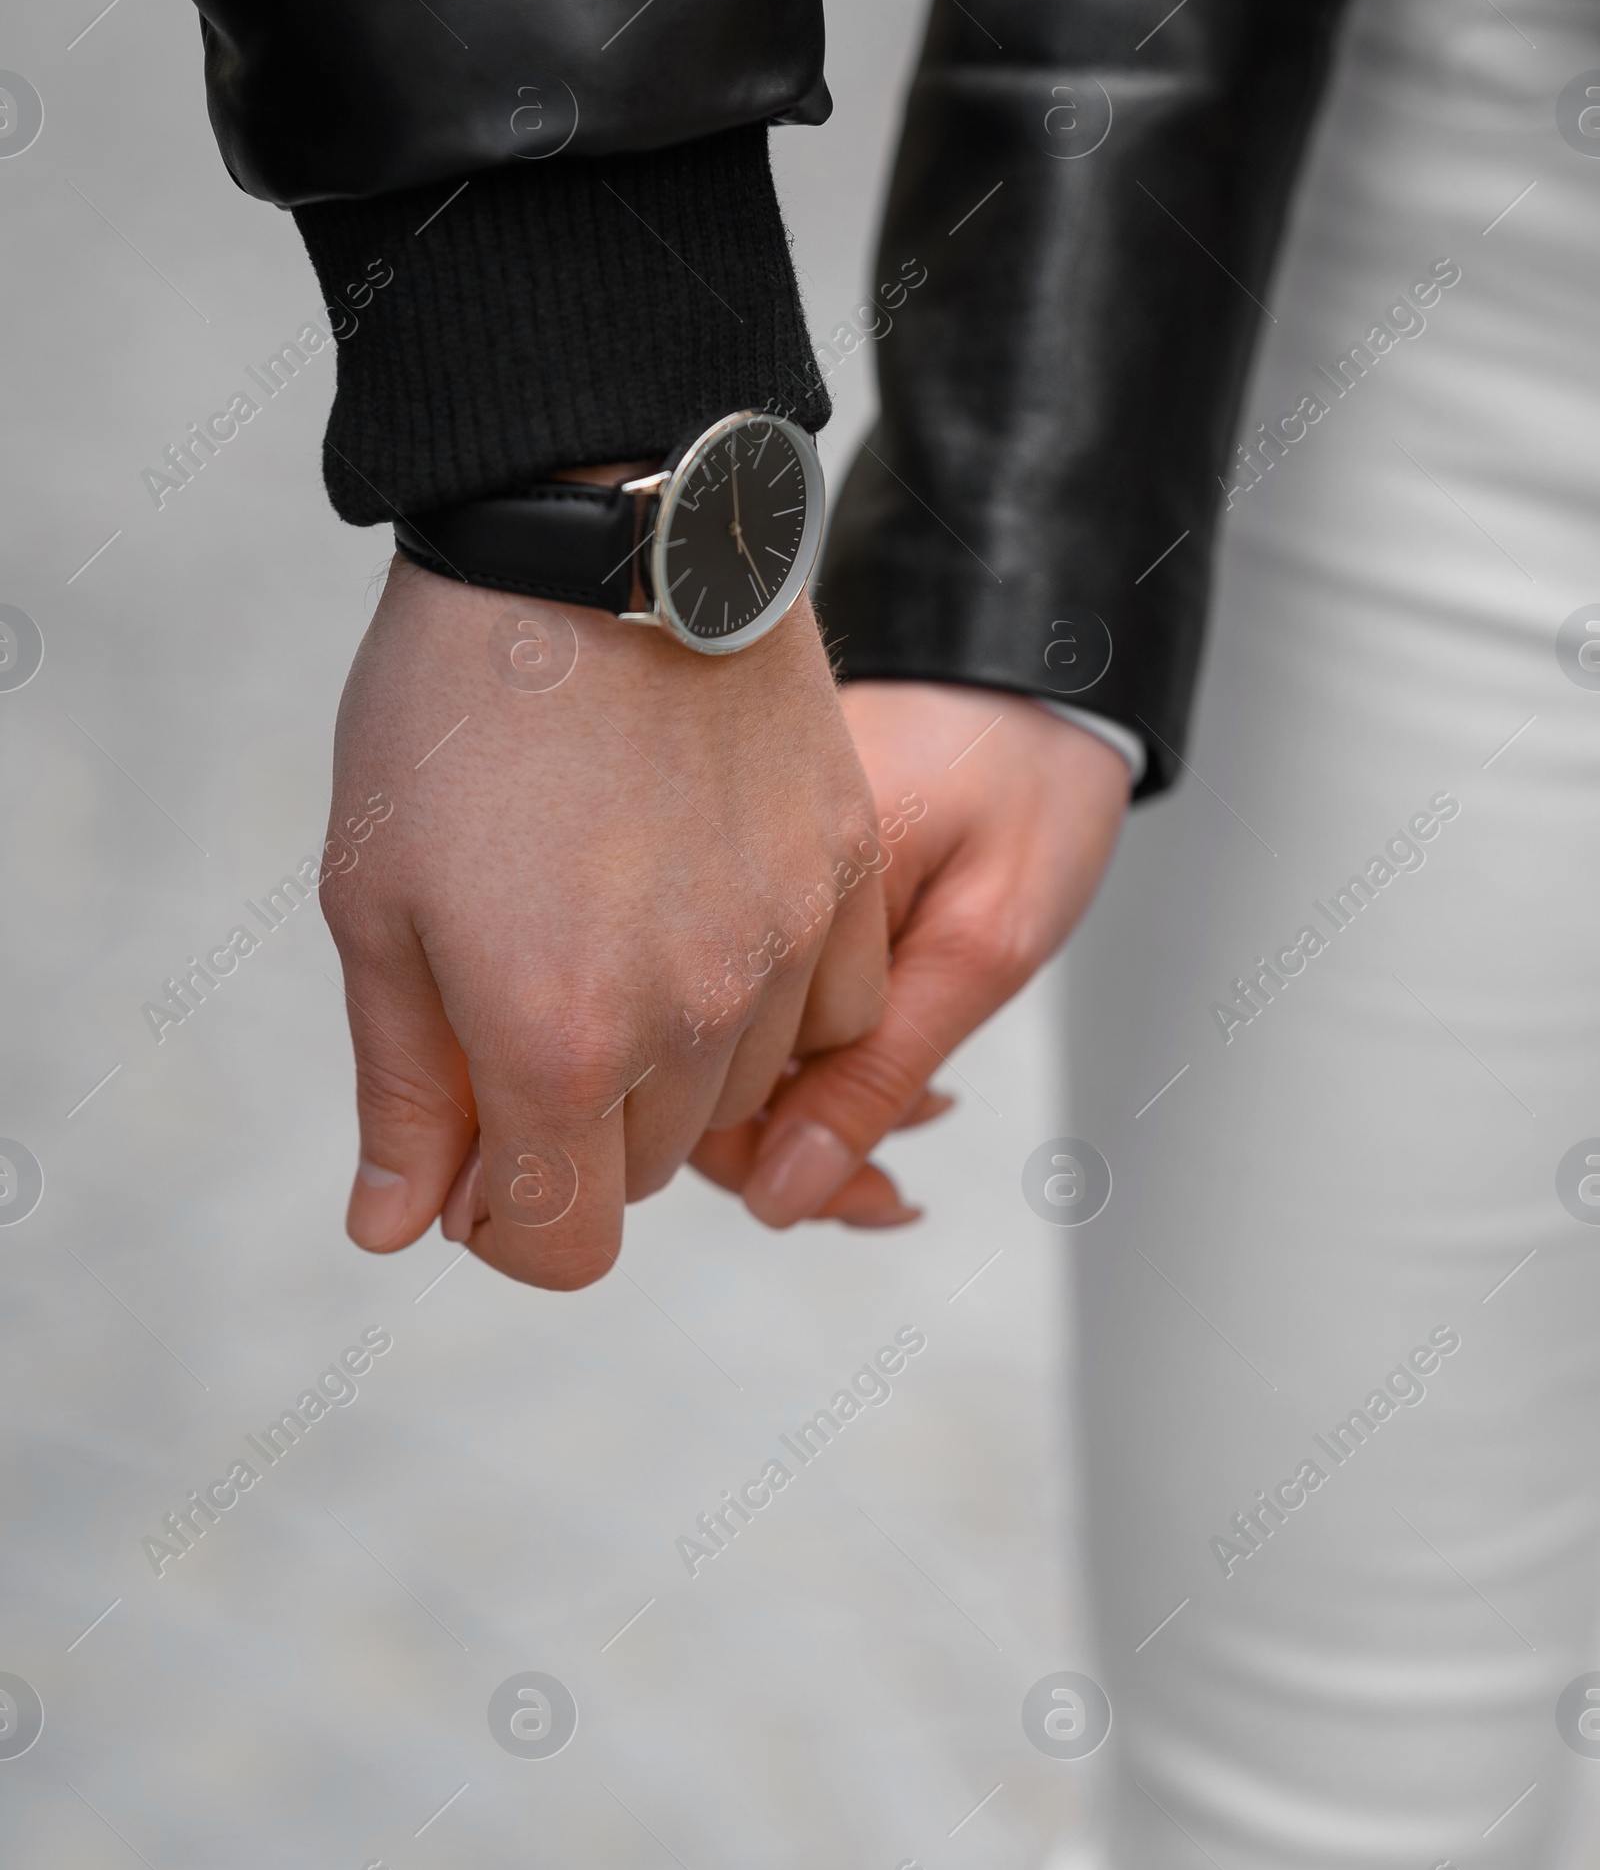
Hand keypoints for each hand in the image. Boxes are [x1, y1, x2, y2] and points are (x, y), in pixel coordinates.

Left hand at [322, 555, 887, 1288]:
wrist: (590, 535)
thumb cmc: (452, 712)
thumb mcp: (376, 904)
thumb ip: (404, 1089)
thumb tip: (401, 1230)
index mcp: (556, 1040)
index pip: (563, 1245)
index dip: (509, 1231)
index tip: (479, 1171)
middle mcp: (690, 1019)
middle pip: (645, 1171)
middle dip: (573, 1134)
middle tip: (523, 1016)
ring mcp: (783, 947)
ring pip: (739, 1095)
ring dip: (674, 1068)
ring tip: (610, 940)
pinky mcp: (844, 874)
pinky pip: (833, 1012)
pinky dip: (772, 1008)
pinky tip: (708, 922)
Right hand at [690, 683, 1129, 1227]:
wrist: (1034, 672)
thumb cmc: (1028, 779)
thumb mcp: (983, 946)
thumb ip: (877, 1074)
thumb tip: (782, 1196)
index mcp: (768, 890)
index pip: (693, 1079)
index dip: (761, 1166)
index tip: (865, 1196)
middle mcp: (721, 887)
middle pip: (683, 1074)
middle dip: (786, 1151)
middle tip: (889, 1183)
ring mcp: (726, 888)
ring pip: (710, 1047)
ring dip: (800, 1112)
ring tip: (908, 1121)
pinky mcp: (747, 890)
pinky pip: (742, 999)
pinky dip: (809, 1056)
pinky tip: (886, 1070)